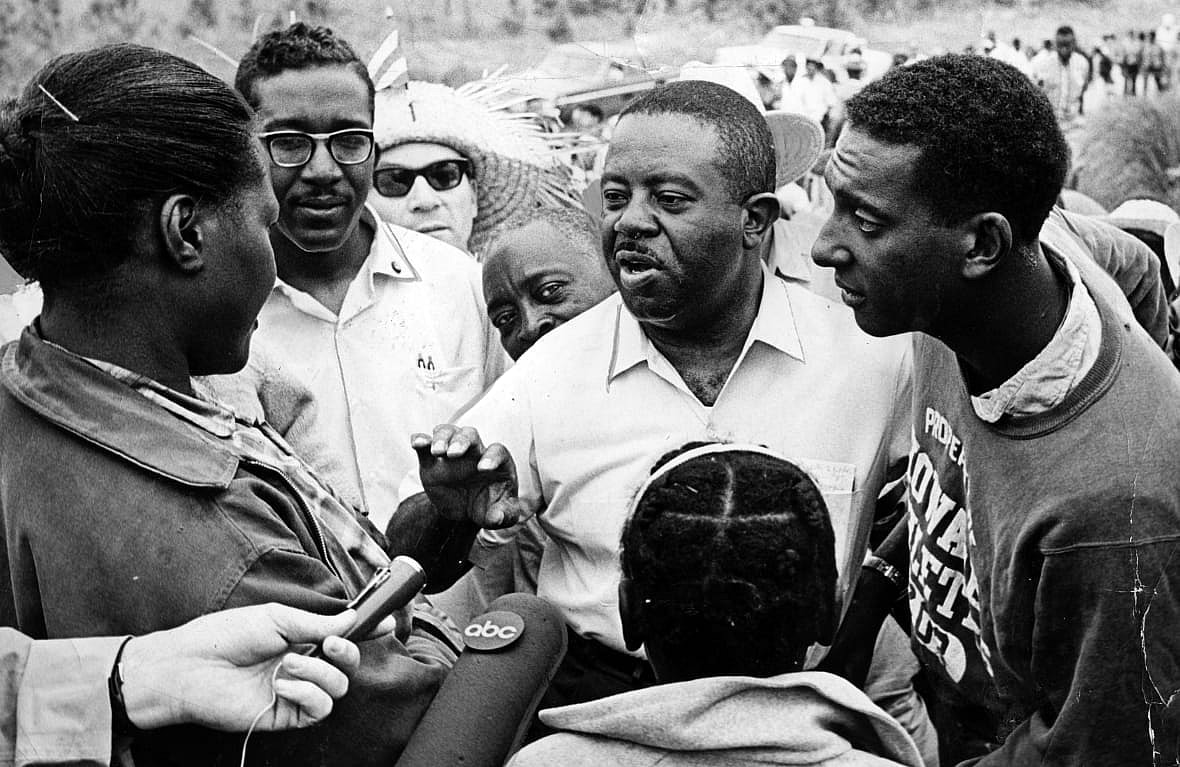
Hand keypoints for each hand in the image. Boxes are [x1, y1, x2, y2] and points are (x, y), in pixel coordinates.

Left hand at [120, 604, 369, 731]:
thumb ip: (318, 623)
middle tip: (332, 644)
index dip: (367, 629)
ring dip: (320, 673)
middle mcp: (302, 664)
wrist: (190, 667)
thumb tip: (353, 619)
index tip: (386, 622)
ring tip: (289, 664)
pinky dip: (308, 694)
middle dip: (349, 652)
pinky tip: (283, 685)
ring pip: (338, 687)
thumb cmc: (226, 636)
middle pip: (348, 664)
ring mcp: (295, 691)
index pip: (343, 634)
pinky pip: (319, 708)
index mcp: (300, 637)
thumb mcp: (277, 618)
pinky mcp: (286, 714)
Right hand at [411, 424, 523, 528]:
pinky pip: (426, 445)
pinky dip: (421, 440)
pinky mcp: (432, 461)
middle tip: (454, 454)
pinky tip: (417, 443)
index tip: (484, 469)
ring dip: (442, 438)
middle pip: (470, 435)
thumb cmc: (489, 507)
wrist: (464, 511)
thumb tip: (496, 517)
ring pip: (448, 433)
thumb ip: (504, 515)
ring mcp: (453, 453)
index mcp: (497, 462)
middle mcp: (475, 452)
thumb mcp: (502, 515)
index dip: (492, 457)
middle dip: (462, 441)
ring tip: (436, 452)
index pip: (497, 451)